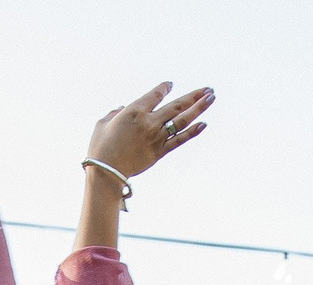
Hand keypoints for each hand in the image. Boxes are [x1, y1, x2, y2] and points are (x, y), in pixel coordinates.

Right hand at [87, 83, 214, 180]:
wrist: (106, 172)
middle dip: (194, 96)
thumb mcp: (103, 123)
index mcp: (135, 111)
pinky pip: (180, 140)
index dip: (164, 88)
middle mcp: (149, 122)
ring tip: (211, 99)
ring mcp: (157, 138)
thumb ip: (115, 113)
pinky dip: (192, 132)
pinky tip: (203, 124)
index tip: (170, 85)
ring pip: (182, 120)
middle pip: (177, 105)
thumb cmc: (100, 147)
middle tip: (208, 89)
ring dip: (198, 108)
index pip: (156, 95)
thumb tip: (122, 109)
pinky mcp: (160, 152)